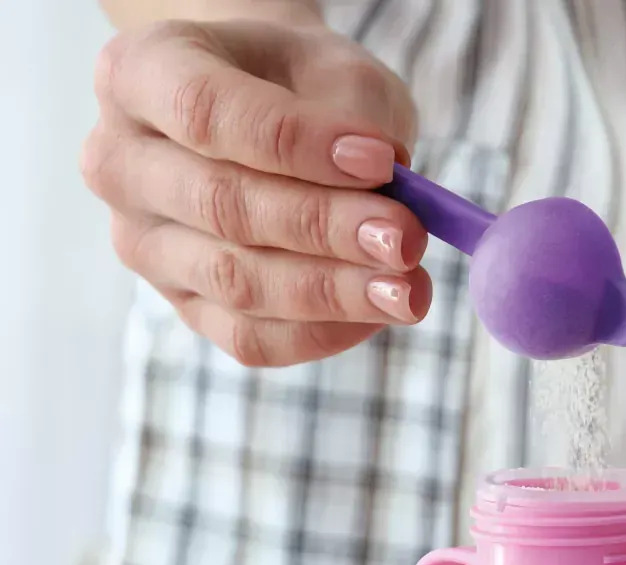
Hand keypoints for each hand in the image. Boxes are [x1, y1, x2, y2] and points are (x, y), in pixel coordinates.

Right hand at [82, 18, 427, 365]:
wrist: (268, 116)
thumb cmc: (299, 86)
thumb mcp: (333, 70)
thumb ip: (357, 117)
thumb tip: (391, 194)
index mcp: (138, 75)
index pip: (207, 113)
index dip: (296, 144)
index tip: (381, 160)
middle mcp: (121, 165)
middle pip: (223, 208)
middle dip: (326, 229)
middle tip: (406, 239)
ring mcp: (145, 247)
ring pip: (237, 284)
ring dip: (333, 293)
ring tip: (408, 290)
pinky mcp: (184, 308)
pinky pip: (249, 338)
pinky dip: (322, 333)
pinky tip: (378, 314)